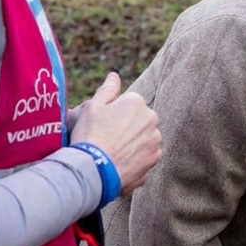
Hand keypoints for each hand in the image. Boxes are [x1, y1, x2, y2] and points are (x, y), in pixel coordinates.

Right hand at [70, 72, 160, 194]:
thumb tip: (114, 76)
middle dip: (126, 128)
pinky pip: (145, 156)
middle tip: (107, 140)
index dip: (113, 116)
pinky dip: (135, 160)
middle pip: (138, 121)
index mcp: (137, 102)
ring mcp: (155, 140)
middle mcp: (151, 119)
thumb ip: (107, 89)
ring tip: (113, 153)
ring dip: (133, 144)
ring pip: (143, 139)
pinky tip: (120, 163)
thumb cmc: (90, 135)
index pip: (128, 105)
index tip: (103, 126)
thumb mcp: (92, 107)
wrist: (93, 170)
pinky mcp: (154, 159)